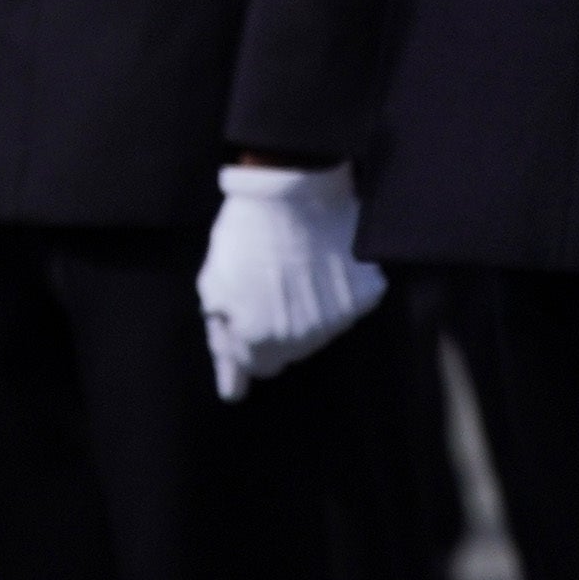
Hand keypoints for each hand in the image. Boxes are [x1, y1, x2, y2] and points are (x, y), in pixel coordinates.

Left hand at [195, 162, 387, 400]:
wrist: (293, 190)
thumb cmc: (243, 234)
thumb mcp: (214, 283)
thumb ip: (222, 336)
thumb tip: (232, 389)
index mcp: (262, 339)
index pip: (257, 367)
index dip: (245, 343)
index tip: (243, 322)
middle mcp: (304, 340)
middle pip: (288, 353)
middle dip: (273, 331)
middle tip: (266, 288)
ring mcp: (339, 321)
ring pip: (317, 334)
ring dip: (302, 315)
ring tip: (292, 272)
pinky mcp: (364, 298)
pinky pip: (345, 309)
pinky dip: (333, 295)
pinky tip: (321, 267)